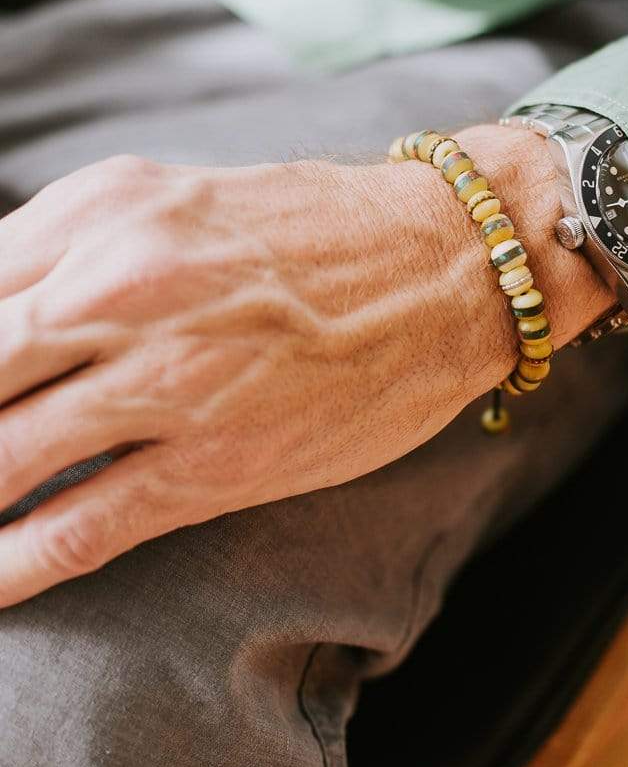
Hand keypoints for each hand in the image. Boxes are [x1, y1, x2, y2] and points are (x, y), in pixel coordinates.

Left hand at [0, 126, 612, 606]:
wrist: (445, 265)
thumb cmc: (306, 229)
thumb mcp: (166, 198)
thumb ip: (62, 249)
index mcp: (98, 213)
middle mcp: (119, 289)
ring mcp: (167, 382)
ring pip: (1, 460)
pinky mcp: (215, 464)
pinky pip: (80, 528)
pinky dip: (11, 568)